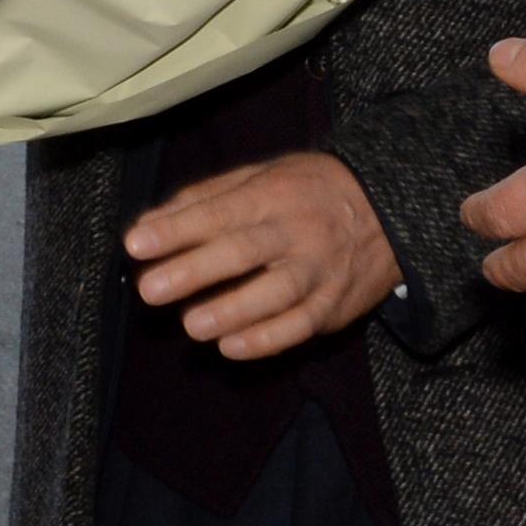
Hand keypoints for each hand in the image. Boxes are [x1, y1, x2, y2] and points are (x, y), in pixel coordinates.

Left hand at [123, 150, 397, 360]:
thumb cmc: (308, 191)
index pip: (218, 213)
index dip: (176, 229)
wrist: (390, 210)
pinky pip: (300, 326)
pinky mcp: (334, 305)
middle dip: (195, 271)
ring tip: (191, 325)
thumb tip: (147, 224)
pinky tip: (231, 348)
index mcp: (271, 196)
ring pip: (276, 294)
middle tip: (150, 289)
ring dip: (232, 311)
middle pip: (243, 252)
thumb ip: (202, 200)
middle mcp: (296, 233)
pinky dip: (267, 340)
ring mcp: (318, 271)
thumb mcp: (259, 177)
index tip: (135, 243)